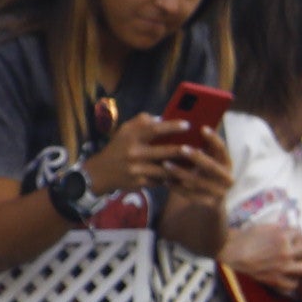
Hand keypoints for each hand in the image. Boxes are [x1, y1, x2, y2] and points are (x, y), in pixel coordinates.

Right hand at [89, 114, 205, 196]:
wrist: (100, 173)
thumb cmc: (119, 148)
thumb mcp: (125, 131)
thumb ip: (142, 122)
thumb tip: (162, 117)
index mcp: (130, 136)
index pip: (154, 129)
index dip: (172, 126)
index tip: (188, 125)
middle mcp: (133, 153)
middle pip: (165, 151)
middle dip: (184, 150)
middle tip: (200, 148)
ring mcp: (137, 169)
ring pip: (167, 169)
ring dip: (183, 167)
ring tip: (198, 163)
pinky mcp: (140, 183)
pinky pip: (162, 180)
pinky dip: (173, 178)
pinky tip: (185, 176)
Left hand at [154, 130, 234, 210]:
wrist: (212, 198)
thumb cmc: (204, 170)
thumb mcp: (208, 158)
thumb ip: (202, 146)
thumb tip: (187, 123)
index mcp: (227, 163)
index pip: (222, 149)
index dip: (214, 139)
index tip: (202, 128)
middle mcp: (227, 178)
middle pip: (211, 166)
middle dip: (196, 157)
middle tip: (181, 148)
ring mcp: (219, 192)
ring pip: (198, 181)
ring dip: (180, 172)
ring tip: (165, 164)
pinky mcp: (209, 203)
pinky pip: (191, 195)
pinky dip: (177, 187)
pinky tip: (165, 180)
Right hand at [225, 219, 301, 294]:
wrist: (229, 251)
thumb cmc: (244, 237)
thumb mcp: (264, 227)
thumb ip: (281, 229)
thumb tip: (292, 230)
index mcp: (283, 236)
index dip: (300, 234)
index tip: (297, 237)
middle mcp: (286, 251)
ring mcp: (282, 267)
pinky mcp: (275, 279)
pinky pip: (293, 284)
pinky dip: (294, 281)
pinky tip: (290, 277)